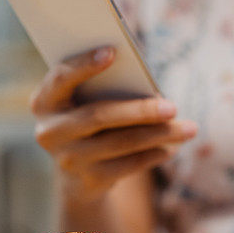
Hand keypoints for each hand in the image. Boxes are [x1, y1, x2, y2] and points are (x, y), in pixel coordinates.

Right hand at [30, 46, 196, 200]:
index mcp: (44, 101)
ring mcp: (67, 159)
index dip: (84, 65)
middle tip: (174, 106)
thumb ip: (106, 88)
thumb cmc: (90, 118)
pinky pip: (127, 166)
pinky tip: (172, 147)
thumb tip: (150, 90)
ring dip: (158, 135)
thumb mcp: (89, 101)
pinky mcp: (87, 181)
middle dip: (140, 111)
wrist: (77, 172)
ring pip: (119, 143)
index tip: (113, 51)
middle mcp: (49, 131)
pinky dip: (153, 154)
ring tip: (189, 128)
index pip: (61, 78)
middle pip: (99, 116)